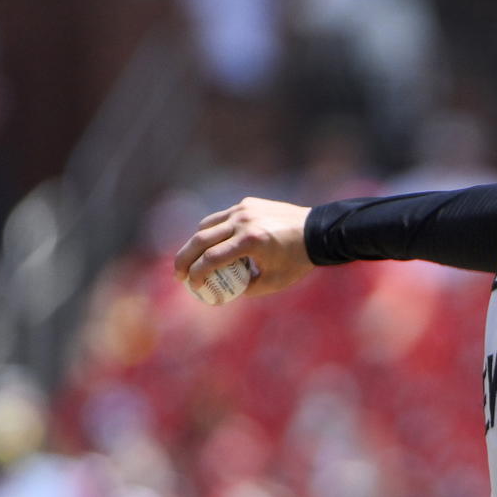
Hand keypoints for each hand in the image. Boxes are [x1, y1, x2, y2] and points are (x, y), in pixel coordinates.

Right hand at [174, 197, 315, 296]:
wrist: (318, 231)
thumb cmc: (298, 261)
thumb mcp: (274, 282)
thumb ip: (247, 289)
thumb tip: (224, 294)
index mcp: (250, 242)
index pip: (212, 259)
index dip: (197, 275)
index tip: (192, 286)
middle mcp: (243, 222)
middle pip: (200, 240)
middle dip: (184, 259)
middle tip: (179, 275)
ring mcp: (244, 209)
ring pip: (207, 225)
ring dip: (195, 244)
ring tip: (190, 261)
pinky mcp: (247, 202)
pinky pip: (222, 217)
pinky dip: (212, 230)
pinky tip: (210, 244)